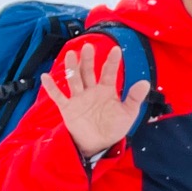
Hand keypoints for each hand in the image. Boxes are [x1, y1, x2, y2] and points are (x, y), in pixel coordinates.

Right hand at [40, 43, 150, 158]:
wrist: (99, 144)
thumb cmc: (114, 127)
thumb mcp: (128, 113)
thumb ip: (135, 98)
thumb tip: (145, 82)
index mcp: (107, 90)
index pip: (109, 72)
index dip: (112, 62)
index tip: (116, 50)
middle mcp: (92, 90)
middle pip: (88, 72)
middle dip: (88, 60)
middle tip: (88, 46)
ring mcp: (79, 98)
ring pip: (74, 80)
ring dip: (72, 68)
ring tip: (71, 54)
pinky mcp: (68, 108)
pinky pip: (58, 96)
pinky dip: (52, 87)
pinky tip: (46, 77)